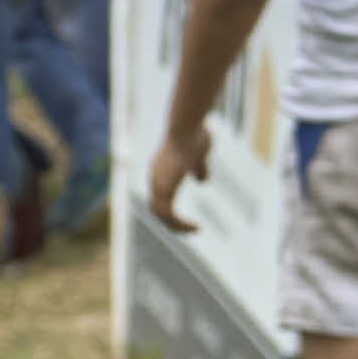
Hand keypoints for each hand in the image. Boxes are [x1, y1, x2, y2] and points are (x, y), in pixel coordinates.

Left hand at [146, 116, 207, 232]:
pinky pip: (167, 214)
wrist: (186, 127)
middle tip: (190, 230)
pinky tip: (195, 227)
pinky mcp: (163, 187)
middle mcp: (155, 179)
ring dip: (176, 226)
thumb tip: (202, 181)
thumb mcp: (198, 156)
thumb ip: (198, 168)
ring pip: (160, 213)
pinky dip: (179, 224)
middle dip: (172, 222)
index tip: (186, 219)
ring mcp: (157, 183)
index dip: (170, 210)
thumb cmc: (193, 136)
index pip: (159, 198)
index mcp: (160, 172)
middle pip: (157, 209)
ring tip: (193, 230)